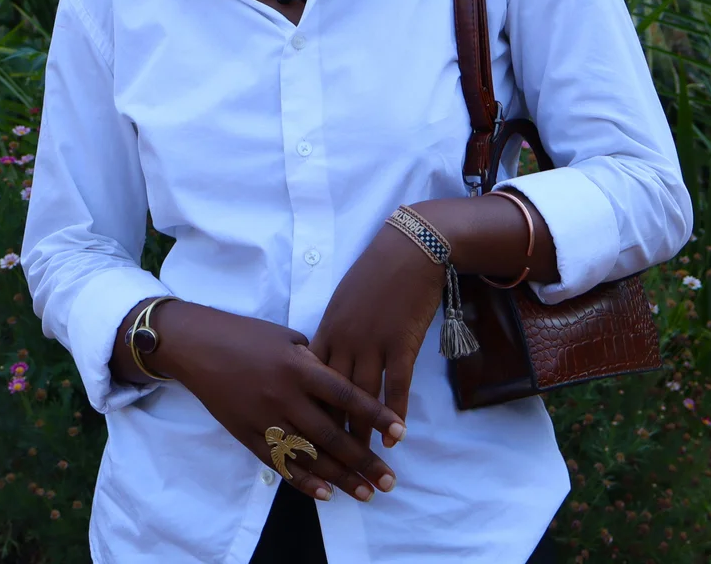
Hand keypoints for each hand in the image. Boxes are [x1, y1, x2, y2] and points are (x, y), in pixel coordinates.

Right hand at [151, 302, 405, 503]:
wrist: (197, 346)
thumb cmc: (246, 335)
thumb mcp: (288, 338)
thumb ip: (316, 363)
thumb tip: (340, 389)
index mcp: (299, 367)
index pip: (346, 395)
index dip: (375, 415)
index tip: (400, 433)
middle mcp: (284, 396)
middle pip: (332, 435)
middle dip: (364, 461)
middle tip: (389, 481)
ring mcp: (264, 419)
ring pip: (309, 456)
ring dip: (340, 478)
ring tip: (366, 492)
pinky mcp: (245, 435)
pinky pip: (278, 463)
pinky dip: (303, 481)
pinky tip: (326, 493)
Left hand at [310, 225, 442, 452]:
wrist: (409, 249)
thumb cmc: (375, 272)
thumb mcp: (343, 300)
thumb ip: (333, 332)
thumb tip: (322, 358)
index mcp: (327, 329)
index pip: (311, 380)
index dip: (307, 408)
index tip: (302, 435)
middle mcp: (345, 340)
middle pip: (332, 396)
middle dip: (331, 432)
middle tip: (330, 461)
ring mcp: (372, 342)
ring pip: (362, 398)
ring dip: (363, 432)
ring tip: (362, 461)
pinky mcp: (401, 342)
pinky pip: (396, 385)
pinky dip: (394, 413)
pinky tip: (395, 436)